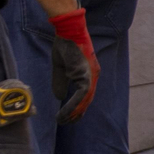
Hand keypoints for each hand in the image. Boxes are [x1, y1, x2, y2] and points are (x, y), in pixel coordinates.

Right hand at [49, 9, 99, 123]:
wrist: (68, 30)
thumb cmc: (64, 45)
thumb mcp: (61, 67)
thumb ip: (61, 82)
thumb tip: (59, 97)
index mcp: (88, 73)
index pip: (85, 95)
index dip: (77, 107)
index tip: (68, 116)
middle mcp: (93, 76)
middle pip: (87, 100)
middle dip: (76, 114)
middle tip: (66, 122)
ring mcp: (91, 75)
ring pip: (85, 100)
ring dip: (74, 112)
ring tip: (64, 120)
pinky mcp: (87, 74)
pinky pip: (82, 95)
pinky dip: (73, 105)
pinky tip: (65, 112)